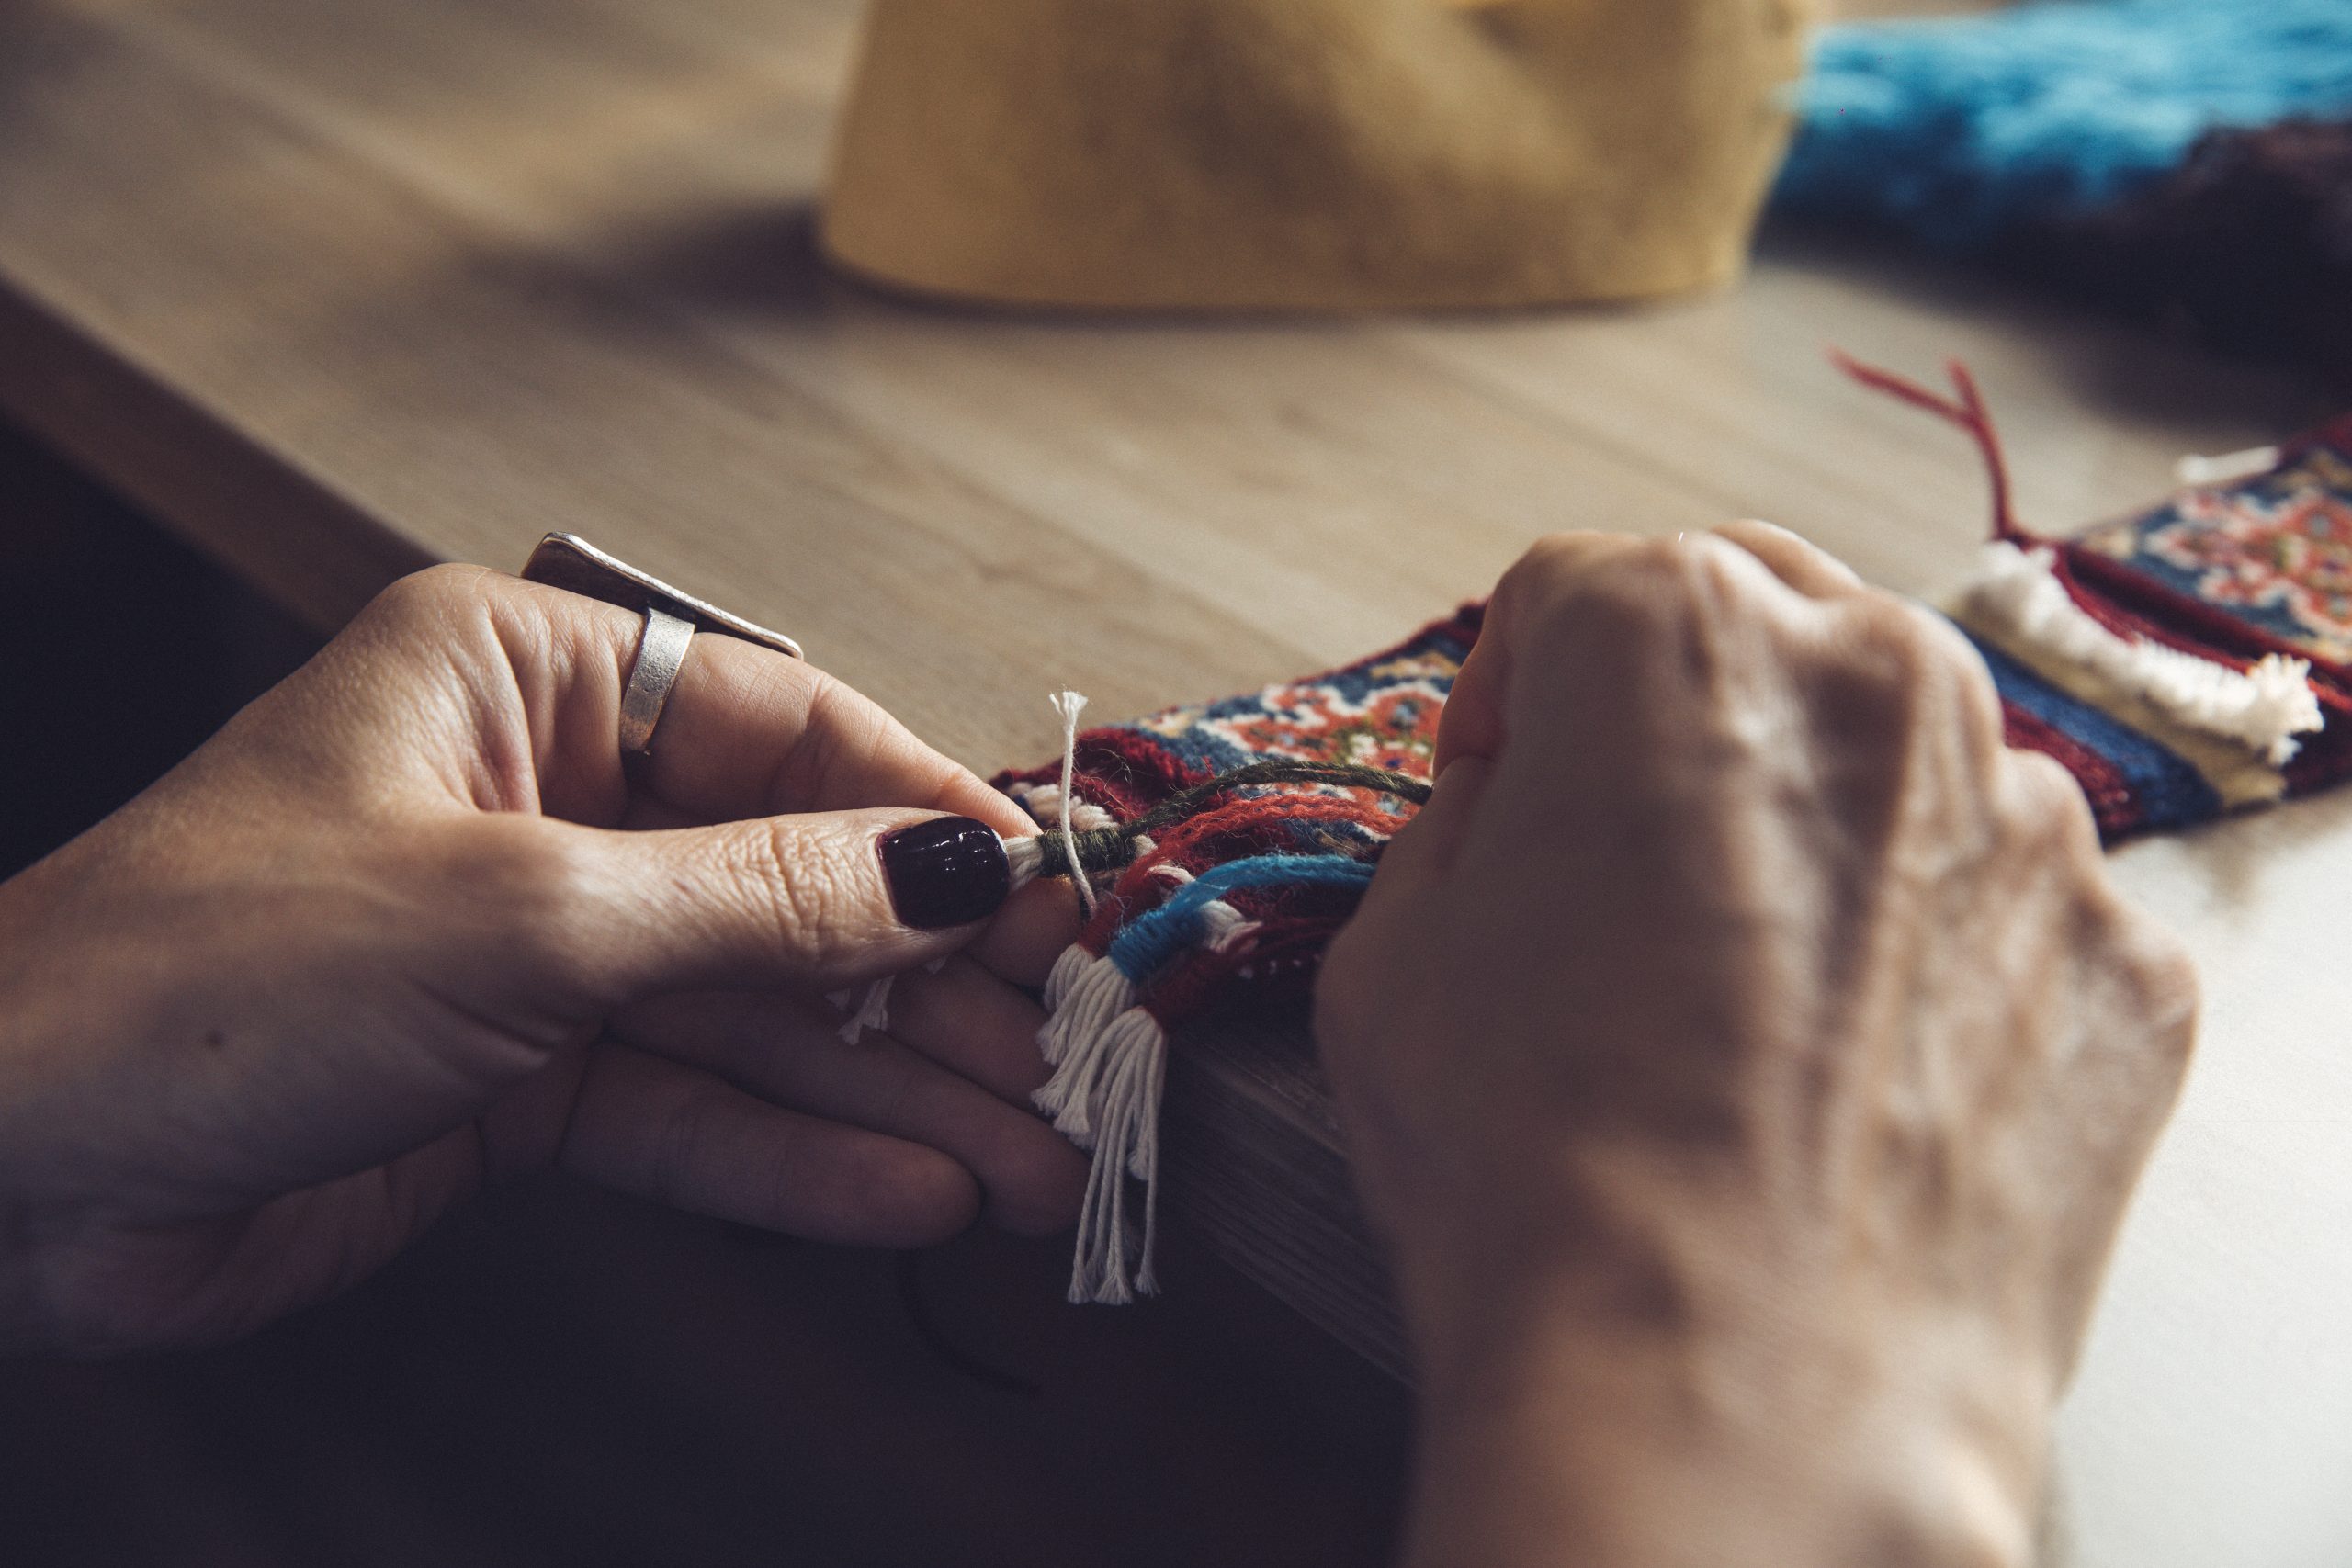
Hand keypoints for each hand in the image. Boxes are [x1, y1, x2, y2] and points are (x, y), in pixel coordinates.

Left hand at [0, 565, 1084, 1353]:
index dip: (933, 815)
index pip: (786, 730)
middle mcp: (545, 802)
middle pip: (791, 886)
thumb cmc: (202, 974)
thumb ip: (757, 906)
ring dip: (893, 1096)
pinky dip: (795, 1158)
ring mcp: (536, 948)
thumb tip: (945, 871)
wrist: (3, 1172)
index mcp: (528, 682)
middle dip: (932, 986)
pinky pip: (689, 1110)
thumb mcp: (525, 917)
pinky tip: (908, 1195)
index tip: (1052, 894)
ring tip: (1030, 1158)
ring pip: (757, 1018)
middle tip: (1065, 1056)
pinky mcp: (518, 1079)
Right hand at [1316, 525, 2196, 1567]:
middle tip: (1621, 855)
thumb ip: (1460, 823)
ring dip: (1813, 830)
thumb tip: (1519, 809)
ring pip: (1895, 761)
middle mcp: (1879, 682)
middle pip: (1760, 621)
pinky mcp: (2119, 961)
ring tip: (1739, 1000)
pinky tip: (1847, 1077)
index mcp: (1674, 635)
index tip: (1499, 791)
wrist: (1734, 1400)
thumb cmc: (1543, 1177)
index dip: (1505, 701)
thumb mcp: (1391, 956)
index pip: (1573, 588)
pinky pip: (2001, 907)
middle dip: (1676, 713)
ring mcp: (2026, 821)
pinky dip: (1929, 957)